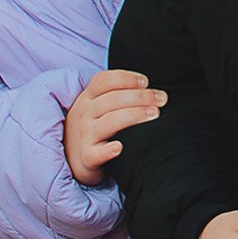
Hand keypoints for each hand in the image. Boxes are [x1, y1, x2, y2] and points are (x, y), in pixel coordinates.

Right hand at [64, 69, 164, 184]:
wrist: (75, 160)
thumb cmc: (95, 128)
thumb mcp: (97, 107)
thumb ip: (117, 95)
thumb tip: (152, 90)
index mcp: (88, 98)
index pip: (103, 81)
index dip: (125, 78)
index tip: (145, 82)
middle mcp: (84, 114)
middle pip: (111, 99)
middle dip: (140, 97)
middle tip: (161, 99)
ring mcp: (84, 136)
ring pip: (109, 122)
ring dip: (134, 115)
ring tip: (155, 114)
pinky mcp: (87, 157)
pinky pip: (96, 154)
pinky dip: (108, 151)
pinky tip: (120, 147)